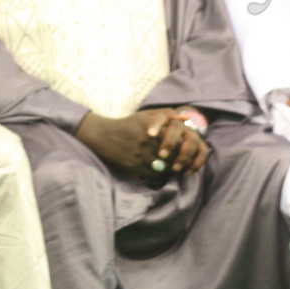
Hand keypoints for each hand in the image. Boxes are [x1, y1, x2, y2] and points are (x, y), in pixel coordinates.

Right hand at [75, 109, 209, 180]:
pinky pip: (153, 174)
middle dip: (179, 158)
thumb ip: (167, 114)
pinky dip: (159, 173)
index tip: (184, 147)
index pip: (177, 141)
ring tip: (173, 164)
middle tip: (182, 158)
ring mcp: (140, 156)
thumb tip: (185, 118)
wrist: (104, 135)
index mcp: (153, 128)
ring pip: (164, 166)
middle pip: (172, 155)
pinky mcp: (134, 167)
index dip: (183, 146)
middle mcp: (147, 142)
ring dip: (170, 167)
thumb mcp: (146, 115)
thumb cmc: (128, 124)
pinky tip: (160, 168)